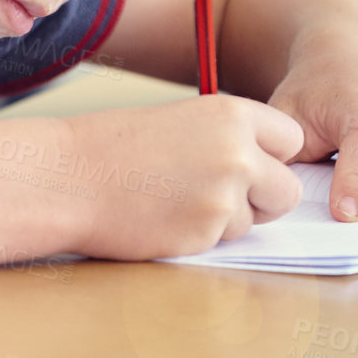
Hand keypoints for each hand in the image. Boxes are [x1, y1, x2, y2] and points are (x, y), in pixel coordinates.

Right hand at [67, 94, 305, 260]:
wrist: (66, 178)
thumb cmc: (112, 148)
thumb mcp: (179, 121)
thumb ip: (227, 140)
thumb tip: (268, 170)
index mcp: (231, 114)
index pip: (291, 140)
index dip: (270, 155)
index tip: (248, 160)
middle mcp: (237, 154)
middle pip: (288, 190)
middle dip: (262, 198)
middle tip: (218, 192)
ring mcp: (223, 199)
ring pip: (254, 221)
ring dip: (226, 219)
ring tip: (174, 199)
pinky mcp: (204, 236)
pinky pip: (221, 243)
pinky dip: (198, 235)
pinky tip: (161, 216)